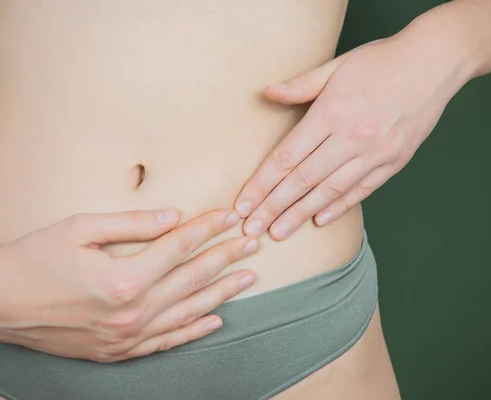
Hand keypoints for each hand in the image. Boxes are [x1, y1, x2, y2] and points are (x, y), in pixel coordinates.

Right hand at [0, 208, 258, 361]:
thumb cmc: (35, 261)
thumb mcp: (80, 229)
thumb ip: (133, 223)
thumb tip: (174, 217)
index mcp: (124, 278)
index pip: (181, 246)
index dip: (209, 228)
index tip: (232, 216)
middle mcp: (133, 311)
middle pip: (192, 278)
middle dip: (226, 257)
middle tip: (252, 243)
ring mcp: (128, 335)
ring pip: (188, 311)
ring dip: (222, 293)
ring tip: (248, 278)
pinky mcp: (120, 350)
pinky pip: (168, 341)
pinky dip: (195, 330)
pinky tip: (216, 320)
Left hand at [234, 19, 472, 239]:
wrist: (435, 61)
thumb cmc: (383, 60)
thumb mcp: (338, 65)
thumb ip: (301, 85)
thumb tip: (268, 93)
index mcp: (332, 112)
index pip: (287, 157)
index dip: (262, 184)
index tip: (244, 204)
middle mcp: (352, 137)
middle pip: (303, 180)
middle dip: (274, 207)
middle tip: (253, 230)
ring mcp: (376, 152)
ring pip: (330, 190)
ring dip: (301, 214)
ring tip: (279, 232)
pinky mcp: (394, 161)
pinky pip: (362, 190)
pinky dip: (339, 207)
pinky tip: (320, 220)